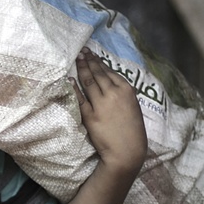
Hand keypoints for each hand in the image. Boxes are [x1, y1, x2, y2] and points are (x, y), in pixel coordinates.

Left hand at [74, 49, 147, 176]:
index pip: (109, 72)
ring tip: (77, 60)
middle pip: (97, 74)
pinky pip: (80, 98)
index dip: (99, 62)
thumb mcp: (133, 107)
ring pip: (88, 82)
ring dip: (82, 69)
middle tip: (82, 52)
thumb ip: (123, 94)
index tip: (92, 55)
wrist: (127, 151)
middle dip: (88, 61)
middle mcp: (113, 93)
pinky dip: (74, 87)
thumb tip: (111, 84)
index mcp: (127, 90)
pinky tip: (70, 79)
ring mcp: (101, 103)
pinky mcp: (90, 115)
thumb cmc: (133, 131)